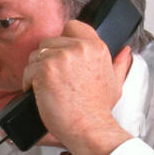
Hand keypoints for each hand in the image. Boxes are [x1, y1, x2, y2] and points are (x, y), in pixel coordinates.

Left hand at [23, 19, 132, 154]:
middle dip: (47, 59)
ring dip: (36, 72)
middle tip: (54, 80)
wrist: (89, 128)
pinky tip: (41, 94)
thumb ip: (119, 64)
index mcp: (96, 47)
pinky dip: (28, 83)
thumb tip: (125, 51)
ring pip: (36, 55)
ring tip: (48, 89)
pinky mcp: (46, 69)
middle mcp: (80, 48)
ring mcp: (62, 57)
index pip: (72, 26)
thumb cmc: (98, 110)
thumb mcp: (115, 83)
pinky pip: (28, 70)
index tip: (61, 57)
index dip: (63, 40)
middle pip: (49, 42)